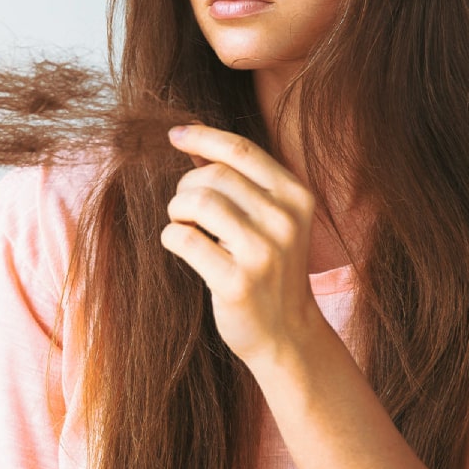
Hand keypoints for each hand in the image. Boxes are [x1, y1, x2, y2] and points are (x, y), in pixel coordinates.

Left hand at [160, 124, 325, 367]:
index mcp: (297, 197)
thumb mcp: (273, 219)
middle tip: (186, 209)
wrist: (288, 334)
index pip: (241, 150)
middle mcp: (285, 221)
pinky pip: (184, 239)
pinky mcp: (237, 283)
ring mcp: (263, 253)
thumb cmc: (271, 268)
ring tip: (184, 226)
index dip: (202, 137)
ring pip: (198, 203)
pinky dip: (172, 237)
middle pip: (214, 175)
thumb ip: (242, 180)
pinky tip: (180, 245)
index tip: (174, 135)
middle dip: (187, 186)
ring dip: (178, 210)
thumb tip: (193, 136)